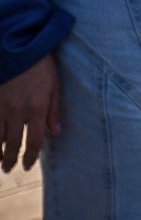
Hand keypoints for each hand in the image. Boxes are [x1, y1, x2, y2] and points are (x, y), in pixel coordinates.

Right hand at [0, 53, 59, 172]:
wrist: (18, 50)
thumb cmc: (41, 67)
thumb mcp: (54, 87)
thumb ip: (53, 111)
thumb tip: (55, 133)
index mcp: (37, 109)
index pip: (33, 141)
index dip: (30, 157)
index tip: (28, 166)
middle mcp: (18, 112)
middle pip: (12, 144)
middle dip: (11, 160)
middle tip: (10, 169)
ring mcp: (2, 108)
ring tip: (0, 162)